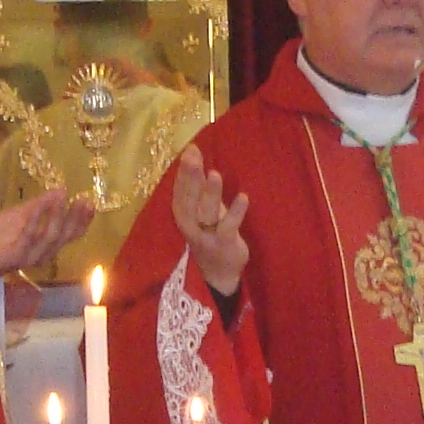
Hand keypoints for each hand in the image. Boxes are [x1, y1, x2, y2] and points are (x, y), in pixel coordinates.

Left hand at [0, 186, 94, 280]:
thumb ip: (41, 205)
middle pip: (64, 237)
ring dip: (57, 217)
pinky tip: (39, 205)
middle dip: (75, 219)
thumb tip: (62, 190)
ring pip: (50, 239)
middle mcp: (42, 253)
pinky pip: (28, 237)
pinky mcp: (15, 256)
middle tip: (84, 201)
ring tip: (63, 197)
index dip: (82, 220)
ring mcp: (29, 256)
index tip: (90, 203)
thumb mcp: (21, 214)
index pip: (70, 234)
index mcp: (46, 245)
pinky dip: (35, 220)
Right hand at [168, 147, 250, 295]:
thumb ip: (198, 186)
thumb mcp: (201, 210)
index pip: (180, 191)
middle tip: (193, 156)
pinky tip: (243, 197)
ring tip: (215, 174)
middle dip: (190, 178)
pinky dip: (236, 212)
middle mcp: (190, 226)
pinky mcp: (224, 244)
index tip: (190, 150)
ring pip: (206, 213)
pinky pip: (228, 227)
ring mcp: (206, 236)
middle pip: (188, 200)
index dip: (183, 172)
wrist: (219, 274)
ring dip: (210, 194)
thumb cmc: (210, 234)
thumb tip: (194, 154)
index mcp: (183, 216)